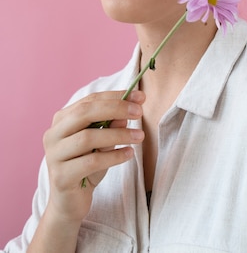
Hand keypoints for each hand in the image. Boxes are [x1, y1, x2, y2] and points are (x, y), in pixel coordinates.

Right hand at [42, 90, 144, 223]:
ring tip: (139, 136)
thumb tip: (129, 110)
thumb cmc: (87, 166)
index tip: (140, 96)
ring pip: (88, 137)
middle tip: (139, 112)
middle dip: (115, 109)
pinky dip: (113, 156)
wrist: (70, 203)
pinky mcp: (61, 177)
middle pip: (84, 113)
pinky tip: (129, 154)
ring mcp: (54, 156)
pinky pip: (91, 162)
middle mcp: (53, 134)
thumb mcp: (103, 143)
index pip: (90, 100)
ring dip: (118, 134)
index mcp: (62, 120)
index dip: (115, 96)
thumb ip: (112, 125)